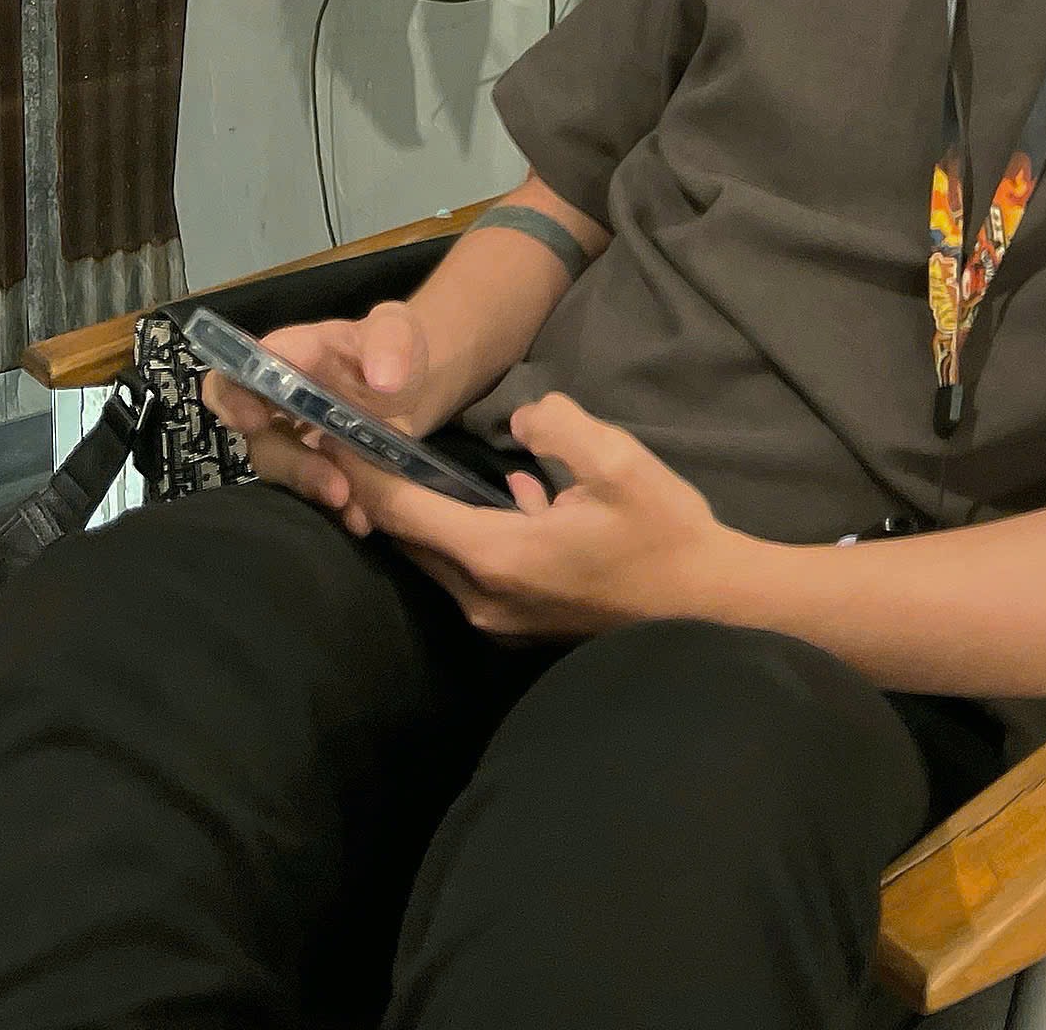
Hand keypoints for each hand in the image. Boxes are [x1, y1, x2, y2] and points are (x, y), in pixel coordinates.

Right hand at [199, 301, 434, 533]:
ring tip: (354, 508)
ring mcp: (297, 442)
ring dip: (313, 492)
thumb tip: (384, 379)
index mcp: (289, 358)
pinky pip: (312, 496)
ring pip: (285, 474)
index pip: (238, 374)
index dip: (232, 399)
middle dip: (294, 467)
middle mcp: (281, 404)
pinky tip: (362, 517)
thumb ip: (391, 342)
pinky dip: (334, 511)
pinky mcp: (318, 471)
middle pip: (262, 440)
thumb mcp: (398, 330)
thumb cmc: (392, 346)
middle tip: (336, 488)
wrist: (412, 385)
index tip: (253, 423)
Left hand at [333, 393, 745, 643]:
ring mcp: (502, 618)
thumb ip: (556, 426)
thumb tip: (520, 421)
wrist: (709, 606)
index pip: (403, 511)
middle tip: (363, 439)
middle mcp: (483, 597)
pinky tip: (510, 497)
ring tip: (415, 462)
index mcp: (496, 555)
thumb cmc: (664, 533)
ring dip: (425, 513)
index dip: (366, 470)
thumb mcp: (617, 459)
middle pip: (410, 540)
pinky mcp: (524, 624)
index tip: (336, 432)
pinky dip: (470, 534)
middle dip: (382, 491)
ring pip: (440, 557)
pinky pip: (476, 571)